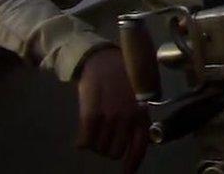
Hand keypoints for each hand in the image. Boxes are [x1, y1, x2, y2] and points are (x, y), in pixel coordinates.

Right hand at [76, 46, 149, 172]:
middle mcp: (128, 118)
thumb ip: (139, 116)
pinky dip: (82, 142)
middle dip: (108, 149)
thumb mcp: (139, 96)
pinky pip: (85, 141)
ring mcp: (110, 117)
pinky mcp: (91, 115)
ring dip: (96, 145)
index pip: (139, 147)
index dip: (131, 163)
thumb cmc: (122, 76)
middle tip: (104, 138)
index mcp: (141, 113)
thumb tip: (137, 141)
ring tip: (95, 132)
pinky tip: (82, 137)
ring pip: (99, 148)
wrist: (101, 59)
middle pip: (115, 152)